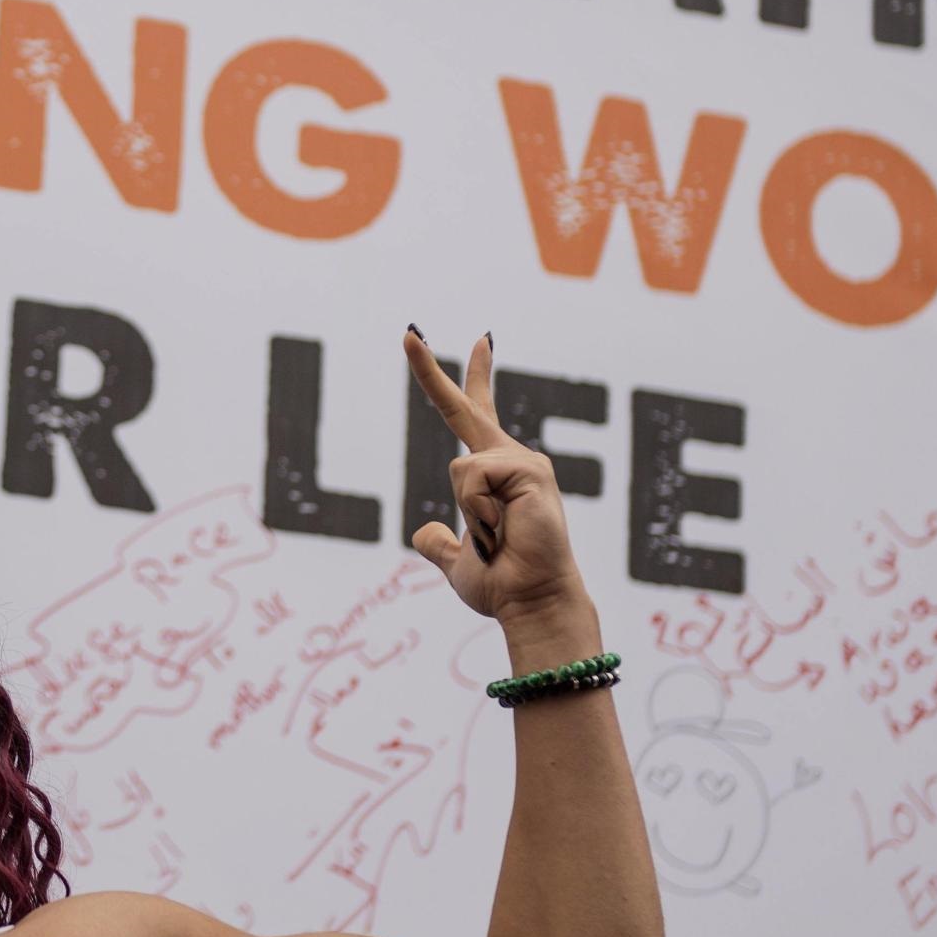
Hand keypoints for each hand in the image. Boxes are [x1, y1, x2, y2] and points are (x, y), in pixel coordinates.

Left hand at [403, 329, 591, 637]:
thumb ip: (440, 544)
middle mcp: (513, 459)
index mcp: (496, 474)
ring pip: (459, 468)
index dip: (473, 377)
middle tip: (406, 333)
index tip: (482, 340)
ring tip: (497, 538)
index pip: (479, 415)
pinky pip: (472, 477)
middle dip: (429, 371)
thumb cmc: (502, 584)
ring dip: (470, 515)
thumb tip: (424, 533)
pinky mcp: (530, 469)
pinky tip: (503, 531)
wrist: (530, 603)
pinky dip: (478, 512)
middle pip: (466, 407)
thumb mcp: (457, 560)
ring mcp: (524, 461)